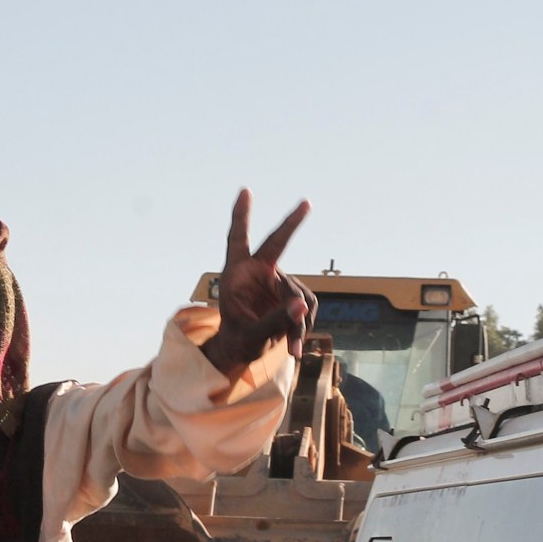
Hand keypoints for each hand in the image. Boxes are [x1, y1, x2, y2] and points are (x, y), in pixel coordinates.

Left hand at [199, 189, 314, 376]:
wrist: (244, 350)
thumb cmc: (238, 339)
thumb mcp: (251, 335)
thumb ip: (275, 321)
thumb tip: (301, 306)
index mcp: (236, 274)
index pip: (237, 240)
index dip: (241, 216)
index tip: (245, 191)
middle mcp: (258, 271)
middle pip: (277, 244)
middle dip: (291, 223)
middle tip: (305, 203)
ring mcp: (277, 281)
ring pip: (299, 294)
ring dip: (299, 322)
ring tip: (292, 346)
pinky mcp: (292, 294)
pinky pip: (306, 307)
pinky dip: (303, 327)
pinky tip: (295, 346)